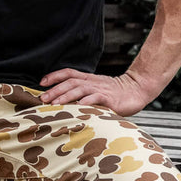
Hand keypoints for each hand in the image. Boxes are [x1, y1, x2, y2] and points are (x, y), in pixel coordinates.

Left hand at [39, 68, 155, 115]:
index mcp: (88, 79)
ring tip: (54, 103)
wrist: (138, 89)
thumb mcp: (97, 90)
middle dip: (55, 90)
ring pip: (80, 89)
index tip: (42, 83)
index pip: (68, 73)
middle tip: (43, 99)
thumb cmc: (116, 94)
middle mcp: (92, 82)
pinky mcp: (110, 98)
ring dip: (65, 96)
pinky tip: (77, 107)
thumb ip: (83, 93)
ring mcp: (101, 89)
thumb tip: (64, 101)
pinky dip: (86, 102)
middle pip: (70, 82)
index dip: (54, 76)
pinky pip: (96, 98)